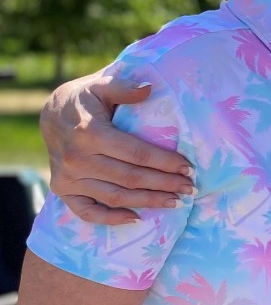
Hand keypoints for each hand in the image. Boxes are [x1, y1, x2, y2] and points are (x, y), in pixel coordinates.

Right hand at [41, 74, 193, 224]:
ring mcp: (68, 177)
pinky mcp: (62, 189)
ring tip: (175, 202)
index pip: (137, 154)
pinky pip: (87, 212)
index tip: (189, 168)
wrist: (47, 114)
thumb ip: (124, 89)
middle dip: (165, 184)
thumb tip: (149, 88)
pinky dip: (111, 219)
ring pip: (116, 197)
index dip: (166, 162)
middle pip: (131, 178)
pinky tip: (137, 218)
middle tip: (190, 188)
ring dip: (148, 202)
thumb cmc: (84, 99)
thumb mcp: (101, 86)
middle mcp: (77, 159)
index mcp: (90, 133)